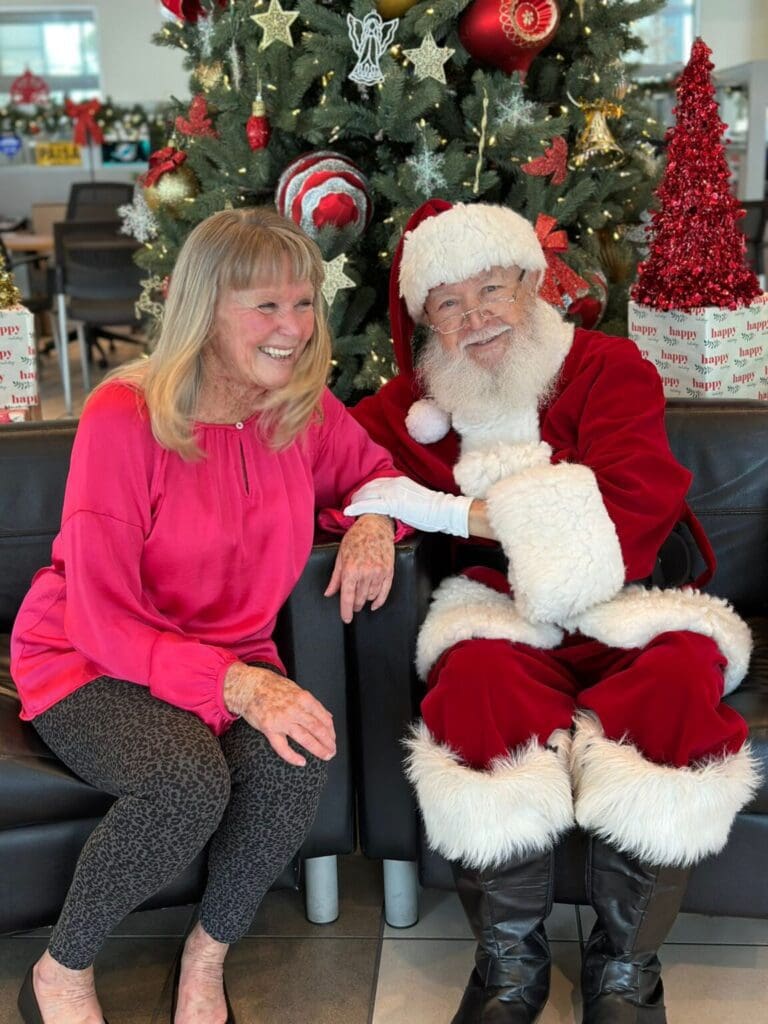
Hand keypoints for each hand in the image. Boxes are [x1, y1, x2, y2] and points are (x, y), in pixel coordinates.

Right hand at [223, 663, 335, 766]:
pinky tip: (302, 762)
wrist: (249, 686)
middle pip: (317, 729)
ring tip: (325, 756)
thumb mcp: (296, 689)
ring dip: (318, 749)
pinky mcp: (269, 729)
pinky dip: (293, 757)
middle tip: (332, 750)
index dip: (331, 731)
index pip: (324, 717)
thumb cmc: (272, 686)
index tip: (333, 738)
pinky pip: (283, 747)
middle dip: (328, 742)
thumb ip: (311, 704)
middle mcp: (295, 709)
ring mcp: (282, 720)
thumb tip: (327, 716)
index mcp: (304, 698)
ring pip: (305, 739)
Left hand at [325, 513, 394, 623]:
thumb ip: (335, 578)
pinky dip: (379, 601)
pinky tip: (374, 604)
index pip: (347, 598)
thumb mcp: (340, 556)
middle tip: (351, 603)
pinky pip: (384, 593)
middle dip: (354, 604)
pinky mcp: (389, 572)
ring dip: (365, 600)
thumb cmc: (356, 538)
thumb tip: (328, 593)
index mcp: (351, 570)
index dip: (345, 611)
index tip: (346, 619)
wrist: (375, 525)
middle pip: (359, 600)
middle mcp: (365, 573)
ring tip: (361, 597)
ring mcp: (379, 573)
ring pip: (371, 597)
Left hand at [344, 477, 471, 537]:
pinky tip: (347, 512)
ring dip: (354, 503)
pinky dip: (356, 508)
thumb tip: (392, 507)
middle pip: (367, 487)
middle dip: (357, 497)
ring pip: (366, 495)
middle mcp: (393, 483)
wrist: (443, 511)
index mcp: (398, 480)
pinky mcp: (392, 503)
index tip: (358, 498)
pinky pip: (369, 504)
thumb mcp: (413, 498)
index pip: (375, 483)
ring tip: (348, 510)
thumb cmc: (432, 509)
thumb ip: (400, 498)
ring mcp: (392, 492)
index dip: (364, 491)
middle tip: (350, 505)